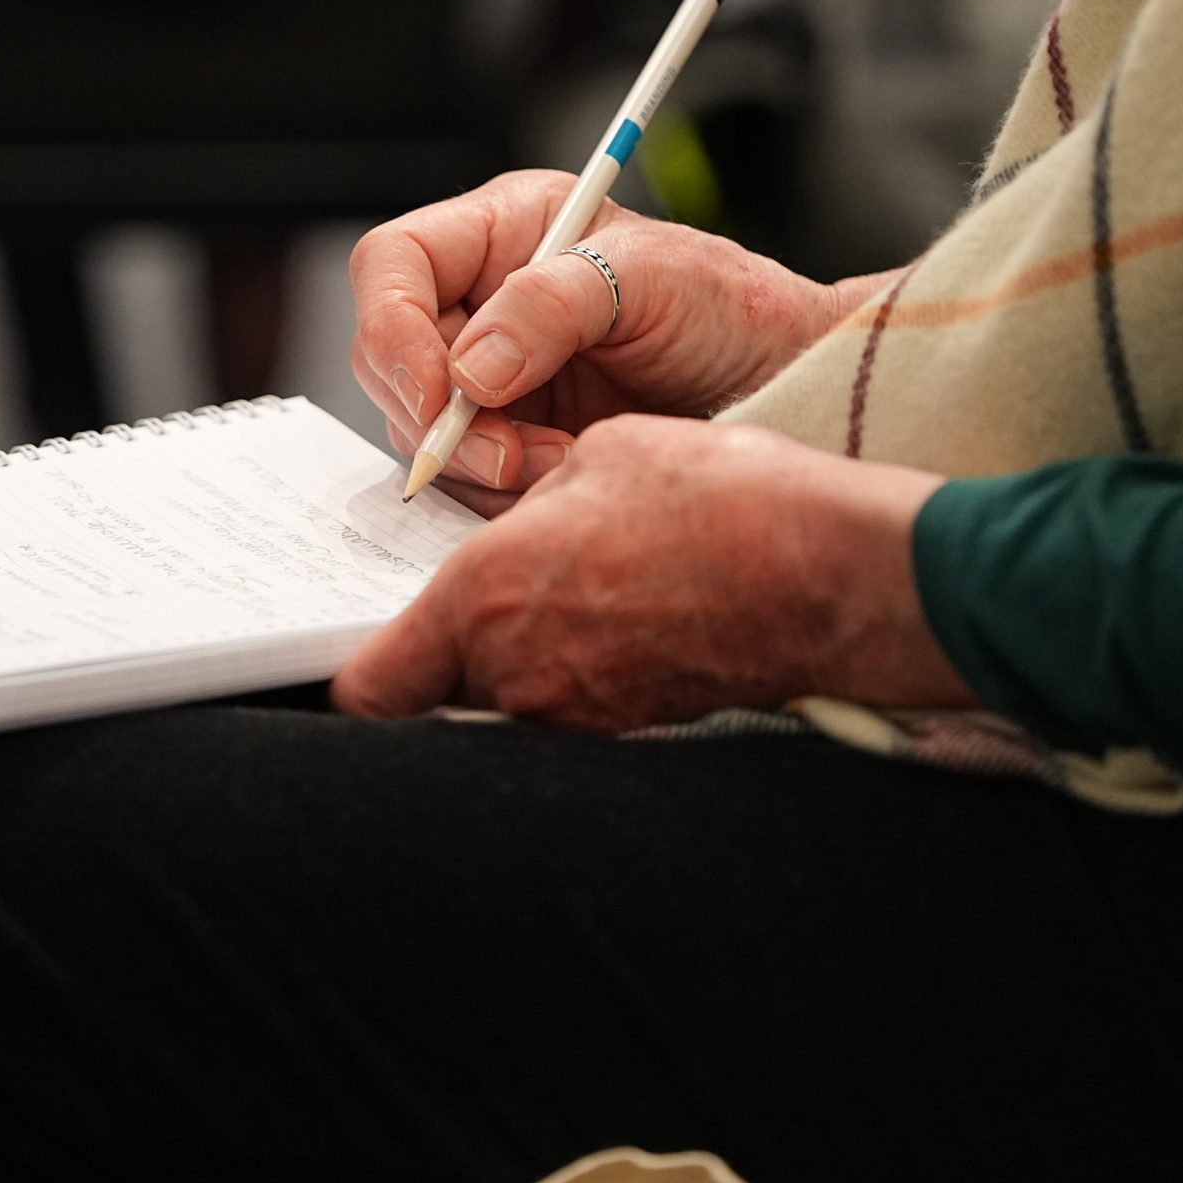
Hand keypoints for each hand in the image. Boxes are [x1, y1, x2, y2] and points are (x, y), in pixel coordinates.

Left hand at [331, 414, 973, 728]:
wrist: (831, 573)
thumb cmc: (718, 500)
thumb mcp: (595, 455)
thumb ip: (523, 503)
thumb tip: (513, 530)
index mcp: (483, 599)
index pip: (367, 684)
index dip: (351, 669)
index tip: (355, 643)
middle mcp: (515, 675)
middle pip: (430, 693)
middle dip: (441, 650)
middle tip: (480, 597)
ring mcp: (575, 714)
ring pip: (500, 699)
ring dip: (513, 657)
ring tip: (570, 593)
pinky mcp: (630, 727)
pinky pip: (567, 703)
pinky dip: (574, 669)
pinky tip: (621, 616)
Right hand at [347, 171, 870, 513]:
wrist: (792, 389)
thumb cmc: (737, 311)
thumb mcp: (654, 280)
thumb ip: (552, 306)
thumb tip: (468, 368)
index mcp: (505, 233)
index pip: (392, 265)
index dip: (392, 330)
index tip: (438, 394)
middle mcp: (483, 301)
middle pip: (390, 358)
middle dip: (438, 418)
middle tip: (510, 455)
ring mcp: (493, 377)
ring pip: (422, 429)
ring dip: (480, 462)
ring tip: (563, 460)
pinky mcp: (512, 442)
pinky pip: (464, 478)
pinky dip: (501, 493)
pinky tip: (564, 477)